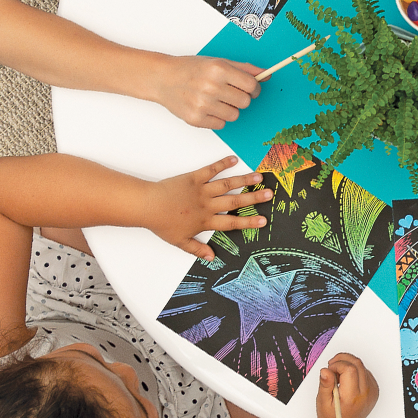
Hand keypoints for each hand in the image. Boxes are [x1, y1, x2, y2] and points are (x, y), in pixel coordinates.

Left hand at [144, 156, 270, 258]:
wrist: (148, 206)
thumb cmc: (162, 223)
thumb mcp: (179, 241)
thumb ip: (197, 249)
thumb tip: (211, 257)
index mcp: (205, 221)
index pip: (231, 222)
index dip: (248, 222)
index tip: (263, 220)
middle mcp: (207, 205)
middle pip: (235, 202)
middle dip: (254, 199)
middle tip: (269, 194)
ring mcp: (201, 190)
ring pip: (227, 185)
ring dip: (244, 181)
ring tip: (259, 177)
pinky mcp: (194, 177)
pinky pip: (211, 170)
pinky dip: (222, 164)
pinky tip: (234, 160)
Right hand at [152, 56, 261, 128]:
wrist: (162, 78)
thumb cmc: (190, 69)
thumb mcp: (218, 62)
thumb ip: (244, 68)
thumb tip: (266, 75)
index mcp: (219, 70)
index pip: (251, 85)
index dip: (254, 88)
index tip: (250, 89)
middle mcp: (211, 87)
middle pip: (245, 102)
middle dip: (242, 98)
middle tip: (230, 93)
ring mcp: (203, 105)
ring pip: (235, 115)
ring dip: (230, 109)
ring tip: (216, 100)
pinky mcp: (196, 119)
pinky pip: (221, 124)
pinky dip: (217, 118)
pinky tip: (207, 107)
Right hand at [315, 352, 378, 417]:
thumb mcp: (323, 402)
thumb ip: (325, 385)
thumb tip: (325, 371)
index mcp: (353, 397)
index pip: (349, 369)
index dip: (337, 364)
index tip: (329, 369)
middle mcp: (366, 394)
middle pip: (357, 363)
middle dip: (342, 360)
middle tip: (331, 366)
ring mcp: (372, 392)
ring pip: (362, 366)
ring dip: (348, 365)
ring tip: (337, 377)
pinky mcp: (374, 390)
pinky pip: (365, 372)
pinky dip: (354, 370)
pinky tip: (345, 380)